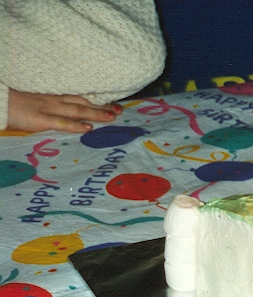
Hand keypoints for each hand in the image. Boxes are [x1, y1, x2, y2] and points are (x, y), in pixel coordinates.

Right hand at [7, 89, 121, 132]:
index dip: (96, 98)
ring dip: (96, 114)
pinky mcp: (39, 119)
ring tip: (112, 117)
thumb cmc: (13, 99)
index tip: (113, 101)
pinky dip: (75, 125)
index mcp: (52, 93)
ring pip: (77, 110)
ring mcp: (47, 108)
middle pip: (83, 101)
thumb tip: (68, 108)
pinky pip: (60, 122)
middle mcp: (54, 99)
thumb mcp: (35, 96)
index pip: (79, 95)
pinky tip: (88, 128)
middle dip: (102, 106)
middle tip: (120, 110)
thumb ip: (50, 100)